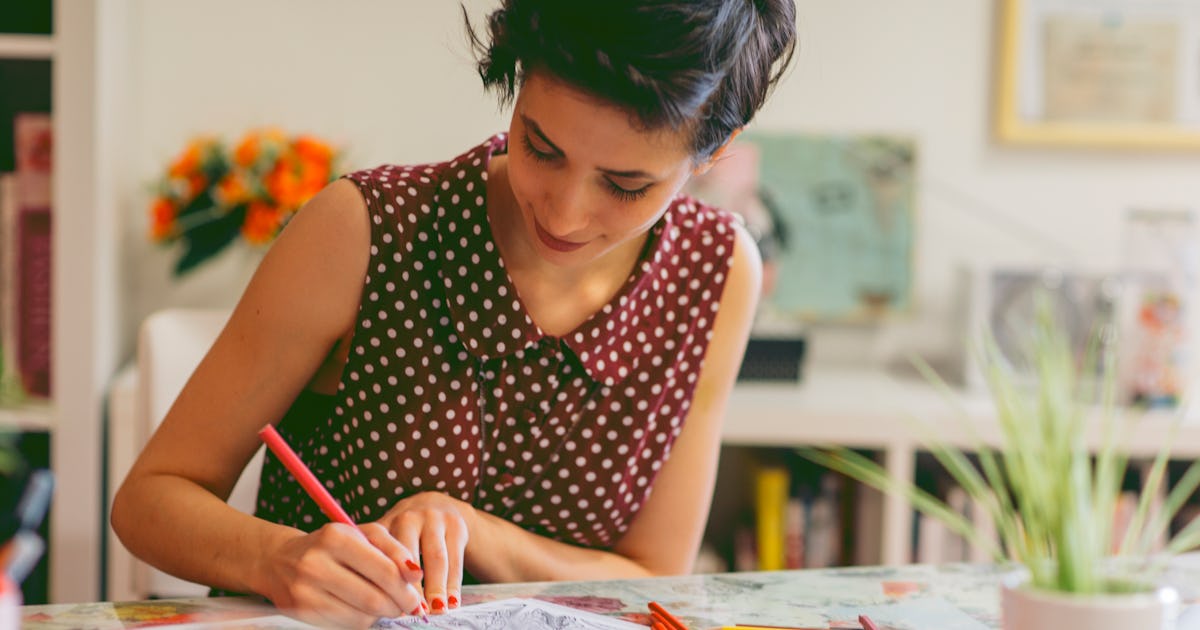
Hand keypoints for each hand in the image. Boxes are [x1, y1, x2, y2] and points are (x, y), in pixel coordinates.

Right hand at [259, 522, 425, 628]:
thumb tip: (416, 573)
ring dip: (381, 616)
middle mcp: (316, 563)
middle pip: (373, 598)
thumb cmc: (332, 545)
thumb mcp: (363, 534)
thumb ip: (394, 549)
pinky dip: (361, 621)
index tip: (416, 597)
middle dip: (398, 607)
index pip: (384, 571)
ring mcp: (305, 590)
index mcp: (336, 537)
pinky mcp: (300, 611)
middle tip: (407, 607)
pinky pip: (344, 624)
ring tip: (386, 607)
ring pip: (360, 616)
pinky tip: (364, 611)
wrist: (280, 560)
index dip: (406, 589)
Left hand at [373, 491, 475, 613]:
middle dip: (412, 588)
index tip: (389, 607)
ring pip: (436, 558)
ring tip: (436, 612)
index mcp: (383, 525)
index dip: (385, 581)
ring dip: (437, 588)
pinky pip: (455, 559)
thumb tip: (371, 603)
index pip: (380, 556)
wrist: (438, 505)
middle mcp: (407, 517)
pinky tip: (453, 602)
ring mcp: (433, 518)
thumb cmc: (403, 535)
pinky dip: (454, 584)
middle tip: (415, 613)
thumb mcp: (385, 542)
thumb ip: (376, 565)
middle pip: (409, 556)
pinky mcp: (455, 524)